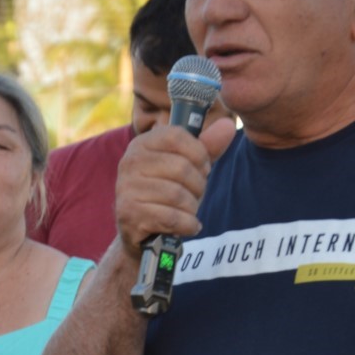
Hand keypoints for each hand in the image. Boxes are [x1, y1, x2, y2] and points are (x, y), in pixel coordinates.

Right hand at [114, 118, 236, 257]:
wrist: (138, 229)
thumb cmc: (165, 192)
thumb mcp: (186, 166)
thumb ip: (207, 147)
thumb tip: (228, 125)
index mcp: (142, 144)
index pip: (176, 136)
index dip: (199, 152)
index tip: (202, 166)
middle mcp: (130, 163)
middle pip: (181, 168)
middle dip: (198, 185)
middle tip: (195, 194)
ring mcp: (127, 189)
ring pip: (178, 195)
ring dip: (192, 207)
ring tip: (188, 210)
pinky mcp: (129, 214)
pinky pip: (172, 218)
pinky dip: (188, 225)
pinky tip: (188, 225)